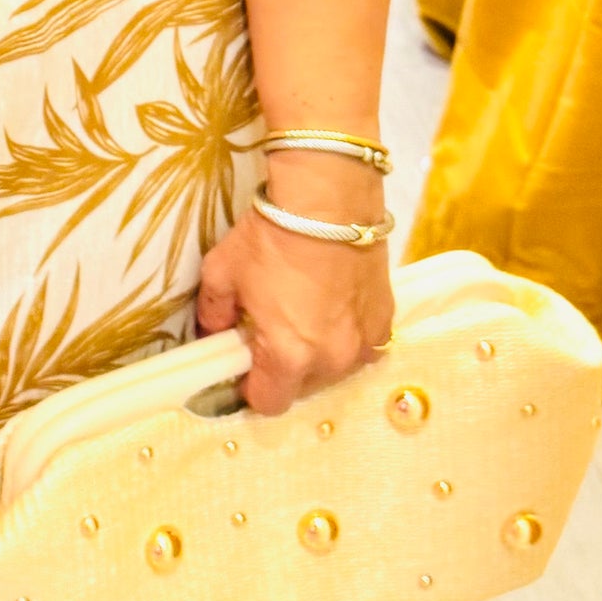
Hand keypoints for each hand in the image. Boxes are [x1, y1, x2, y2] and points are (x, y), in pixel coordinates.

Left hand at [195, 184, 393, 417]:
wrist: (328, 198)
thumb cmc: (271, 236)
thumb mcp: (222, 273)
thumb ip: (214, 314)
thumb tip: (216, 331)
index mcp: (288, 357)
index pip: (268, 402)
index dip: (252, 387)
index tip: (245, 365)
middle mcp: (331, 360)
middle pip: (303, 387)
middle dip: (285, 370)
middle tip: (273, 333)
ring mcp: (364, 341)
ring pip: (335, 368)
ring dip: (319, 354)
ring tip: (307, 317)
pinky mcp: (387, 318)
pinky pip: (363, 344)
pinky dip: (348, 335)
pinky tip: (334, 307)